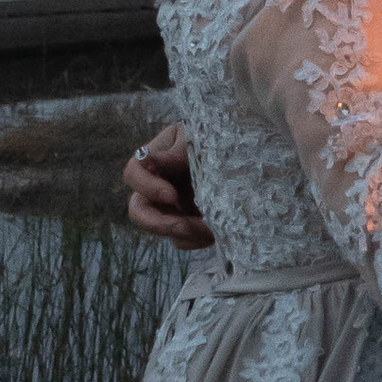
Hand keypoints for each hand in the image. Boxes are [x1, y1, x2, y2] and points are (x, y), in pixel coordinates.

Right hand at [123, 117, 213, 249]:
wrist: (248, 160)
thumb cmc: (221, 140)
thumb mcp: (202, 140)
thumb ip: (179, 152)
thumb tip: (148, 157)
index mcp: (156, 160)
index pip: (133, 172)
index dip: (147, 187)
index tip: (172, 195)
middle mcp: (157, 186)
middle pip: (138, 210)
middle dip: (157, 222)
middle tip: (182, 225)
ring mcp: (171, 208)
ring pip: (163, 230)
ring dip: (186, 232)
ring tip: (210, 227)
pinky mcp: (187, 225)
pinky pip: (184, 241)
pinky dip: (198, 239)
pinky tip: (217, 230)